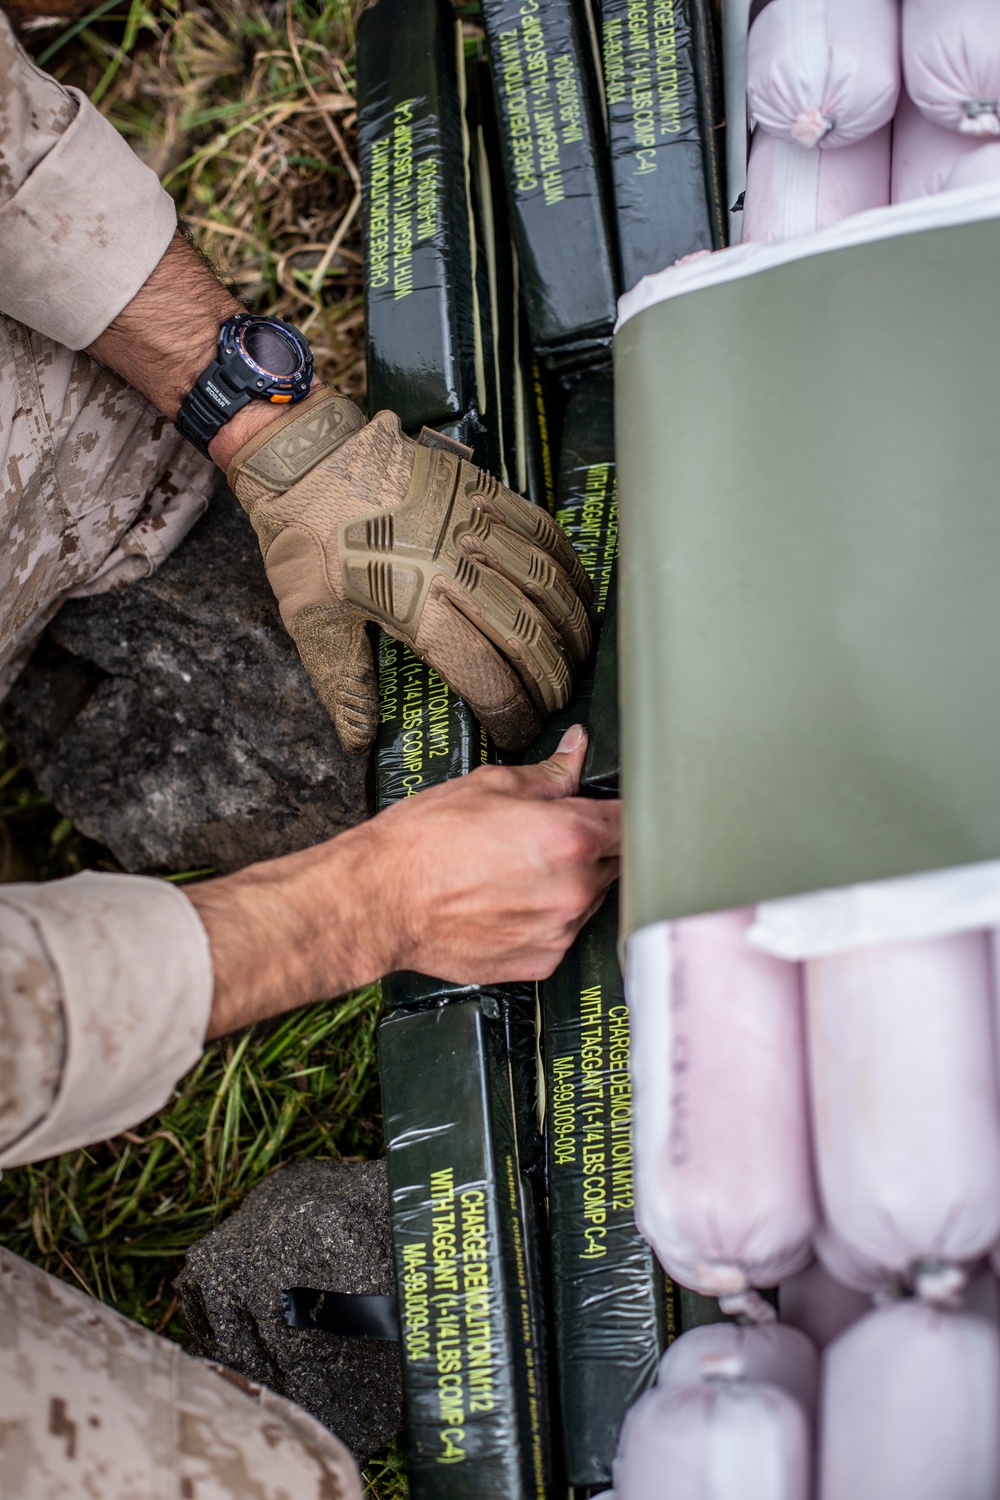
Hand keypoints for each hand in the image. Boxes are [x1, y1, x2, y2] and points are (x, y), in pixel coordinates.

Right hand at [187, 726, 618, 1037]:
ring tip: (517, 871)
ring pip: (588, 900)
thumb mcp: (489, 786)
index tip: (611, 809)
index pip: (630, 821)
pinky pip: (562, 934)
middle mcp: (574, 887)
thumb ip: (549, 774)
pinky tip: (507, 902)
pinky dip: (546, 918)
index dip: (622, 810)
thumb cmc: (423, 841)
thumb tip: (577, 751)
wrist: (379, 901)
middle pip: (614, 863)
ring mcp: (560, 930)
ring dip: (570, 884)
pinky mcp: (540, 963)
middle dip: (591, 847)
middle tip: (546, 838)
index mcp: (570, 835)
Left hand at [226, 391, 593, 755]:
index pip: (486, 676)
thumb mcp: (312, 619)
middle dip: (553, 678)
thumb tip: (358, 739)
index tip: (520, 729)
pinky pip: (543, 532)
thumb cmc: (304, 540)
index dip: (512, 712)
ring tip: (579, 655)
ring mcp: (475, 525)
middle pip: (529, 636)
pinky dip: (569, 567)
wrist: (303, 457)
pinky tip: (579, 593)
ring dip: (571, 627)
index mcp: (415, 608)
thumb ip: (343, 683)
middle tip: (559, 701)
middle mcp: (456, 569)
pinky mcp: (483, 490)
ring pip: (546, 585)